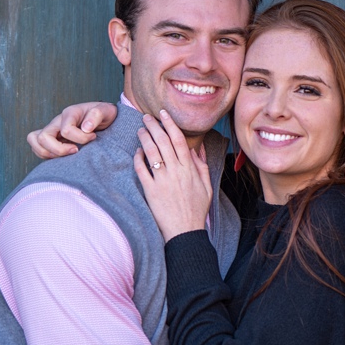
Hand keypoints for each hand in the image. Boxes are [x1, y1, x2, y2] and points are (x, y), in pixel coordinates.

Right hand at [27, 101, 117, 158]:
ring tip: (68, 154)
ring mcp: (52, 130)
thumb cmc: (104, 114)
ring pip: (35, 142)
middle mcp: (57, 121)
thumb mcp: (106, 111)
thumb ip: (96, 116)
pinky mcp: (51, 139)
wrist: (103, 116)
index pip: (66, 130)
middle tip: (76, 150)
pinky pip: (38, 148)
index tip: (93, 137)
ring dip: (50, 153)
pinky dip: (47, 155)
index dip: (81, 138)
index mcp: (70, 113)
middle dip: (59, 149)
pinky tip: (64, 156)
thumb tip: (86, 128)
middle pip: (43, 137)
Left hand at [132, 110, 212, 241]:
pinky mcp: (150, 190)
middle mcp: (176, 171)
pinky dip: (138, 158)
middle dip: (154, 126)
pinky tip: (137, 152)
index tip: (163, 114)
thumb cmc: (197, 209)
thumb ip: (202, 165)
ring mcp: (162, 180)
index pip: (178, 140)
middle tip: (146, 117)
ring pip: (151, 152)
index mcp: (190, 169)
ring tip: (140, 130)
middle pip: (162, 142)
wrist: (185, 230)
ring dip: (144, 138)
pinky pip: (141, 170)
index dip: (170, 124)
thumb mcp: (207, 186)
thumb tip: (197, 148)